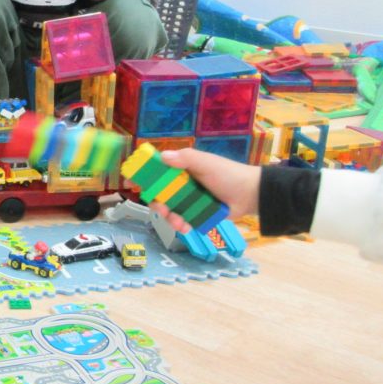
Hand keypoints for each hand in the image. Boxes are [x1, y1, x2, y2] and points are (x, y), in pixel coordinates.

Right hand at [143, 148, 261, 233]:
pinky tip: (186, 227)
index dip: (143, 175)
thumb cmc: (228, 174)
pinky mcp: (196, 215)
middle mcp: (182, 184)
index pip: (157, 170)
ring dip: (169, 218)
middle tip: (161, 208)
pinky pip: (183, 221)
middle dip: (156, 203)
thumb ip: (185, 158)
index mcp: (181, 169)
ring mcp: (188, 201)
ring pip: (169, 210)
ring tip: (178, 223)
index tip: (131, 182)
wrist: (250, 195)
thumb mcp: (206, 162)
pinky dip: (182, 225)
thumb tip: (162, 156)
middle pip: (159, 194)